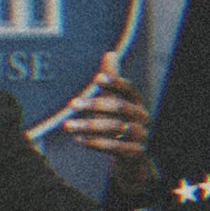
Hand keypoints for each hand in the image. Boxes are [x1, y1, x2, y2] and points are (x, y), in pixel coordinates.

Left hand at [62, 51, 154, 191]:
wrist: (134, 157)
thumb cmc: (122, 123)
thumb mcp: (117, 102)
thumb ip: (112, 81)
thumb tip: (109, 53)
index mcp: (138, 102)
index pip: (128, 88)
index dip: (114, 82)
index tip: (96, 78)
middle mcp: (142, 117)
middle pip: (119, 108)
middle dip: (94, 105)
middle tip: (71, 104)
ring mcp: (141, 135)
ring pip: (114, 128)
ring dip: (88, 126)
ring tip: (66, 125)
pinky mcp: (135, 153)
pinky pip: (114, 147)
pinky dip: (95, 143)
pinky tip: (77, 140)